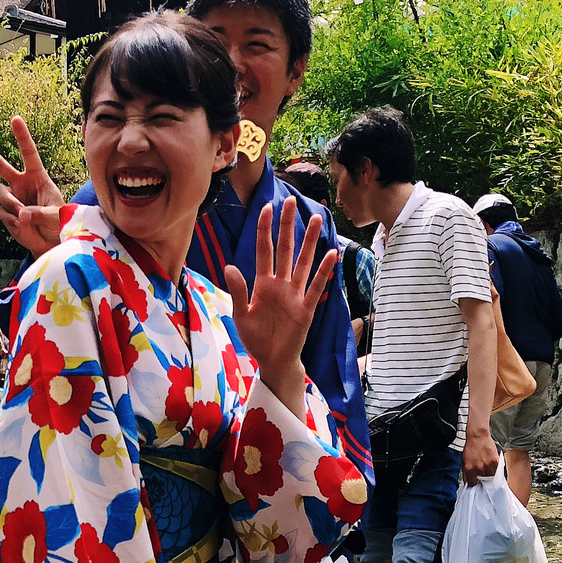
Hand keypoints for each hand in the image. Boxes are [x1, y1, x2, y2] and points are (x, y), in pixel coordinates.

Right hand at [0, 116, 65, 255]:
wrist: (50, 243)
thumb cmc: (59, 225)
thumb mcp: (57, 217)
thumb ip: (40, 213)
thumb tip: (21, 214)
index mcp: (37, 177)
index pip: (28, 153)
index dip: (21, 136)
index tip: (15, 119)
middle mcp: (20, 183)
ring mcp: (11, 198)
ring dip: (10, 203)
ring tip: (25, 218)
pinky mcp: (5, 213)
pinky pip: (2, 213)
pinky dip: (13, 222)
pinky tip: (24, 228)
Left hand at [224, 203, 337, 394]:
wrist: (272, 361)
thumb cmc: (256, 338)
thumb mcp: (241, 315)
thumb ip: (238, 291)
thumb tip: (229, 267)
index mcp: (262, 284)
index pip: (264, 250)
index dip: (264, 230)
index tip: (266, 207)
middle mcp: (280, 284)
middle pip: (285, 249)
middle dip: (287, 225)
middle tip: (291, 201)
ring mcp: (295, 294)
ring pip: (303, 262)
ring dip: (309, 241)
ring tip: (316, 218)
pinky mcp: (306, 308)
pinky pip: (316, 287)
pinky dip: (323, 271)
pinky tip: (331, 254)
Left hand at [463, 424, 499, 485]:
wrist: (478, 436)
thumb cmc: (471, 447)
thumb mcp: (464, 461)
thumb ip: (466, 472)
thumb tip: (468, 481)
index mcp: (469, 469)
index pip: (472, 483)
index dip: (474, 482)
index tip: (475, 480)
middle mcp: (478, 468)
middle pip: (482, 480)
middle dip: (481, 477)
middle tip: (481, 471)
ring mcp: (488, 465)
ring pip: (490, 476)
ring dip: (488, 473)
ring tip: (486, 466)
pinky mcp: (495, 461)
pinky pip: (496, 470)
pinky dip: (494, 468)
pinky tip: (490, 463)